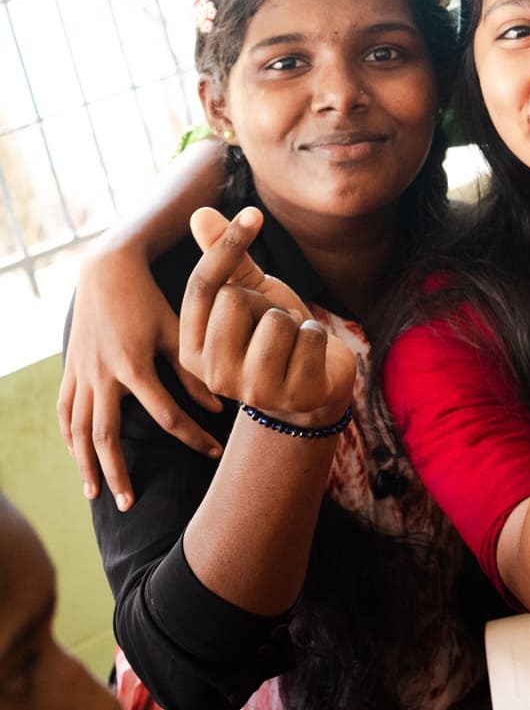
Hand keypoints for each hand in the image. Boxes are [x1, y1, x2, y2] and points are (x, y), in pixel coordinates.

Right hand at [60, 245, 223, 509]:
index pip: (166, 414)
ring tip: (96, 494)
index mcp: (134, 365)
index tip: (213, 453)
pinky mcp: (71, 369)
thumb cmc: (151, 297)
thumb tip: (219, 405)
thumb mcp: (178, 328)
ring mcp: (82, 374)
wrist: (107, 270)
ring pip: (80, 429)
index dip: (192, 436)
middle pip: (107, 436)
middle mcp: (103, 375)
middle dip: (119, 471)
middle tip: (130, 504)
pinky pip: (65, 410)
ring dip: (86, 463)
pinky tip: (76, 457)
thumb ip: (194, 369)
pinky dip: (70, 436)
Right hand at [177, 208, 357, 428]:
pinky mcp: (292, 396)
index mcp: (191, 349)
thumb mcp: (252, 296)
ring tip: (292, 344)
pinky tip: (311, 358)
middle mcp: (212, 374)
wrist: (314, 388)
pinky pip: (310, 337)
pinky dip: (318, 337)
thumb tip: (200, 212)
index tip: (253, 213)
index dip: (227, 246)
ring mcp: (252, 390)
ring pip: (275, 320)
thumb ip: (228, 262)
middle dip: (265, 302)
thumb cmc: (275, 337)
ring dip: (294, 323)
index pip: (202, 287)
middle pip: (235, 299)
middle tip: (274, 326)